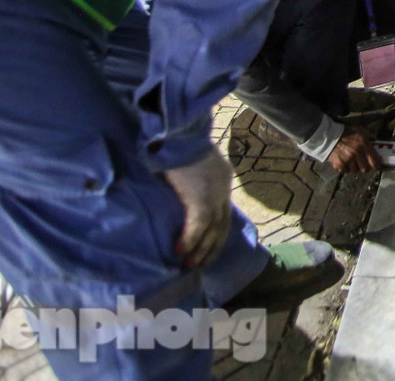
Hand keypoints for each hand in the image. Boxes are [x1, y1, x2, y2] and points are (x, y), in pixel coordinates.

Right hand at [162, 146, 233, 268]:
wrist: (176, 129)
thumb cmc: (174, 141)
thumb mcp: (185, 162)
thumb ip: (184, 180)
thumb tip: (171, 195)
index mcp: (221, 176)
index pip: (222, 210)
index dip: (215, 231)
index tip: (206, 247)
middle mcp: (222, 187)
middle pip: (223, 224)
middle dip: (211, 247)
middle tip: (198, 264)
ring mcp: (214, 192)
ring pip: (213, 229)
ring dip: (200, 250)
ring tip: (188, 265)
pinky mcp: (201, 197)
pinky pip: (198, 226)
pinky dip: (189, 241)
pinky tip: (180, 251)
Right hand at [326, 124, 381, 173]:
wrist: (329, 135)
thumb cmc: (346, 132)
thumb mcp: (360, 130)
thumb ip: (369, 136)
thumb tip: (376, 142)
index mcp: (364, 145)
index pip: (374, 161)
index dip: (377, 165)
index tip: (376, 165)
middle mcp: (357, 154)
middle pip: (365, 169)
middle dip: (365, 167)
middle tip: (364, 164)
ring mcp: (348, 160)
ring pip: (355, 170)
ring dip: (355, 167)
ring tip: (353, 162)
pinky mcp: (339, 164)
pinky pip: (346, 171)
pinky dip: (346, 168)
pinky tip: (345, 163)